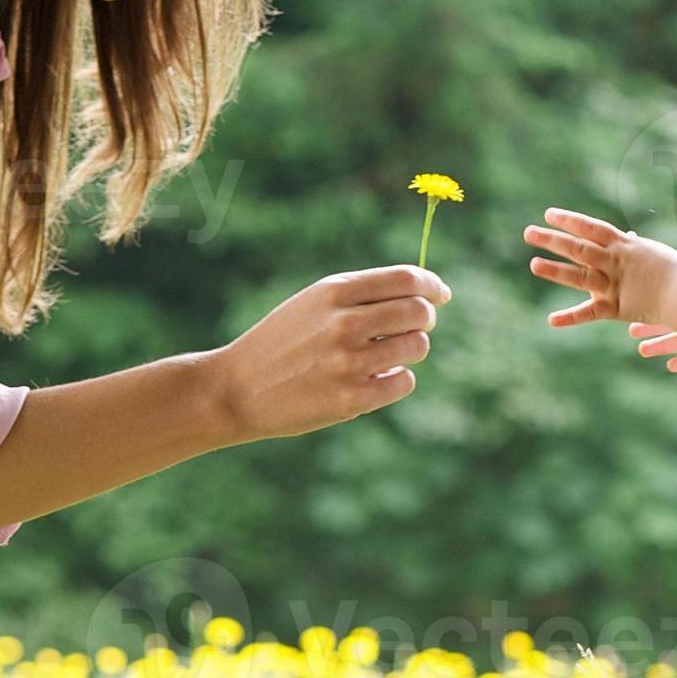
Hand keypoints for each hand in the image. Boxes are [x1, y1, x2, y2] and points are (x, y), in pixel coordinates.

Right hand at [208, 265, 450, 440]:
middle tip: (412, 328)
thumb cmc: (283, 341)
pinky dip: (397, 379)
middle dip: (424, 319)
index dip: (432, 285)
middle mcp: (344, 323)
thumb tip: (422, 293)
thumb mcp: (314, 302)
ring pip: (417, 347)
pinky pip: (404, 381)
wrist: (237, 388)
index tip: (439, 294)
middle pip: (419, 312)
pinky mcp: (351, 398)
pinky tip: (375, 378)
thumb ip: (362, 294)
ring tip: (386, 355)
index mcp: (334, 291)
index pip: (406, 279)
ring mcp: (348, 362)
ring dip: (411, 350)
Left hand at [525, 208, 676, 327]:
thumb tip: (627, 236)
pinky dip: (571, 317)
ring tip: (533, 264)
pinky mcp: (617, 308)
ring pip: (580, 276)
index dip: (570, 220)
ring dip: (555, 270)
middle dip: (552, 240)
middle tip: (528, 233)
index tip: (549, 214)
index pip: (591, 227)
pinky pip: (591, 313)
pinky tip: (551, 320)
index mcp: (623, 246)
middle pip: (578, 248)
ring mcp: (614, 285)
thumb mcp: (652, 252)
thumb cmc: (674, 271)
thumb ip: (634, 246)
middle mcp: (615, 262)